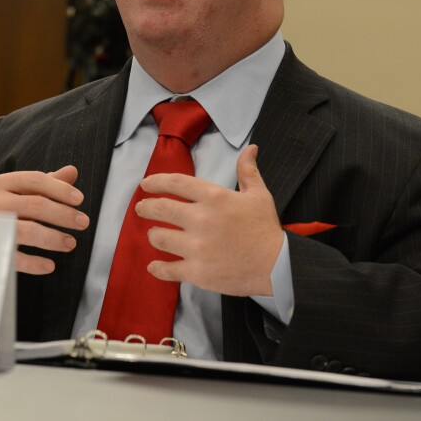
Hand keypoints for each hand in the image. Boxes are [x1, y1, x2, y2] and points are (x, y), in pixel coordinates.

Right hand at [0, 166, 89, 274]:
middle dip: (63, 214)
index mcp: (3, 183)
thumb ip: (47, 183)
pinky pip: (16, 257)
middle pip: (36, 205)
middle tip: (83, 222)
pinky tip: (50, 265)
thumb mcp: (21, 192)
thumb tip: (72, 171)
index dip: (60, 189)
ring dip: (53, 238)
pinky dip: (35, 263)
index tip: (79, 199)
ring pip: (28, 231)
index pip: (36, 180)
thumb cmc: (4, 209)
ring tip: (70, 243)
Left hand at [135, 145, 282, 296]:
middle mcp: (201, 220)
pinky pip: (167, 269)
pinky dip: (157, 268)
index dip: (156, 182)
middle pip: (160, 208)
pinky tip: (154, 266)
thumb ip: (247, 171)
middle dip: (146, 207)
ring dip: (153, 235)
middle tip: (141, 208)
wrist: (278, 266)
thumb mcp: (259, 195)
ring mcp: (197, 247)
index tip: (145, 185)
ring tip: (155, 234)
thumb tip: (250, 148)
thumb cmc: (266, 229)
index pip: (176, 183)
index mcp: (214, 198)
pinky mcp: (197, 272)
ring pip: (159, 237)